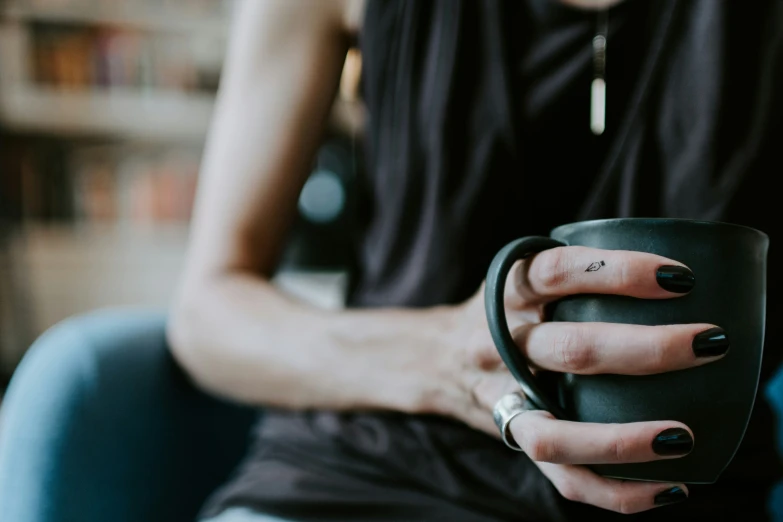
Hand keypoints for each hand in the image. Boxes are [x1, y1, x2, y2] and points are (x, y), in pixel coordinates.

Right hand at [443, 246, 726, 513]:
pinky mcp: (513, 439)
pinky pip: (561, 476)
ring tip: (682, 437)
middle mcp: (499, 345)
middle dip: (647, 349)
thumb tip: (680, 277)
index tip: (680, 277)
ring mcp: (502, 400)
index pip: (558, 271)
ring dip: (622, 441)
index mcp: (509, 294)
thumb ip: (577, 275)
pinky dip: (615, 492)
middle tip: (709, 343)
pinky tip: (667, 487)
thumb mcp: (524, 279)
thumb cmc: (503, 312)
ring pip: (555, 433)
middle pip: (570, 350)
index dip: (618, 272)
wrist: (437, 357)